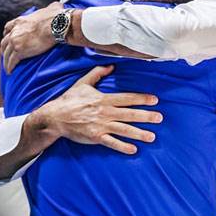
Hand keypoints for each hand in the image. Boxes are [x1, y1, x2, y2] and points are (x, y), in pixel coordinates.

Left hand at [2, 2, 63, 72]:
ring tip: (7, 67)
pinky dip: (10, 67)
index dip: (7, 34)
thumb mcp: (51, 8)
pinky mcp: (19, 51)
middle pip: (4, 41)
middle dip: (4, 49)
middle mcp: (15, 31)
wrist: (56, 26)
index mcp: (20, 21)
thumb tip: (58, 5)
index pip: (8, 27)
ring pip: (6, 53)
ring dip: (6, 60)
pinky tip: (10, 71)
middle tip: (6, 54)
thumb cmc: (56, 17)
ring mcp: (15, 41)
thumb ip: (51, 8)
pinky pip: (11, 61)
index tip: (7, 38)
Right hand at [33, 65, 162, 154]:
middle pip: (129, 114)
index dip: (141, 99)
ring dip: (139, 133)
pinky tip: (133, 149)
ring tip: (152, 136)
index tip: (154, 100)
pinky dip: (123, 146)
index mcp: (104, 99)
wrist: (55, 117)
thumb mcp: (83, 83)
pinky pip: (112, 142)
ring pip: (124, 129)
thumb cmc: (69, 100)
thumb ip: (97, 73)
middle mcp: (105, 112)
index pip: (127, 98)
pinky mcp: (95, 137)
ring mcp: (101, 125)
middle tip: (160, 118)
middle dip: (146, 116)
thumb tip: (111, 66)